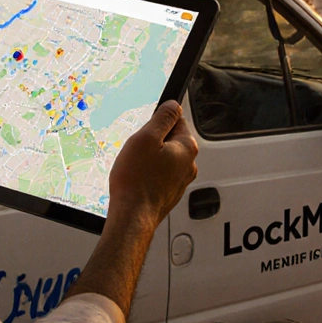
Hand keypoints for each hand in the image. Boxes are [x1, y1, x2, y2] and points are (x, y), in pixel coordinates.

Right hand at [107, 100, 198, 225]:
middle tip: (137, 151)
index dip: (157, 122)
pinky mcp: (170, 193)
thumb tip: (173, 104)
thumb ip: (163, 118)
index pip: (177, 120)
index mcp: (187, 147)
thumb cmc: (137, 181)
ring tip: (135, 168)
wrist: (132, 217)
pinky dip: (148, 175)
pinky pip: (159, 175)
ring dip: (149, 159)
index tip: (146, 130)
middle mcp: (189, 165)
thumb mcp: (146, 138)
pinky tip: (137, 180)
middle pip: (170, 140)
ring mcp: (180, 181)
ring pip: (164, 158)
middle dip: (152, 142)